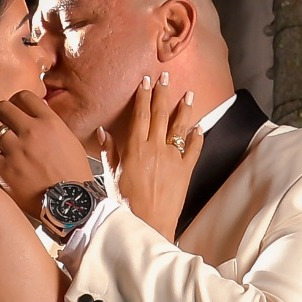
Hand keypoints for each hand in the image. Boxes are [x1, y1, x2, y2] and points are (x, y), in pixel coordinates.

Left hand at [0, 91, 96, 223]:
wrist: (72, 204)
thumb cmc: (75, 176)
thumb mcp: (72, 142)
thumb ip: (54, 126)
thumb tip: (41, 115)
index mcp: (49, 122)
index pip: (24, 96)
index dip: (16, 102)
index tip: (15, 110)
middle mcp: (31, 131)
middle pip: (3, 106)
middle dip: (1, 114)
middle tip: (3, 125)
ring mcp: (16, 150)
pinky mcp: (4, 169)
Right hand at [103, 74, 203, 240]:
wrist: (147, 225)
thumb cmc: (125, 204)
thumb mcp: (111, 177)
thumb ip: (109, 152)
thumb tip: (102, 131)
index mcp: (135, 148)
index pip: (141, 114)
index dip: (144, 96)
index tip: (147, 80)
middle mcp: (155, 148)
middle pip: (161, 114)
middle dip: (163, 93)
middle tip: (167, 76)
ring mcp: (173, 159)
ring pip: (180, 127)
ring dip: (185, 109)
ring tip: (189, 94)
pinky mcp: (185, 171)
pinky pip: (193, 150)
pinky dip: (197, 138)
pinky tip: (199, 128)